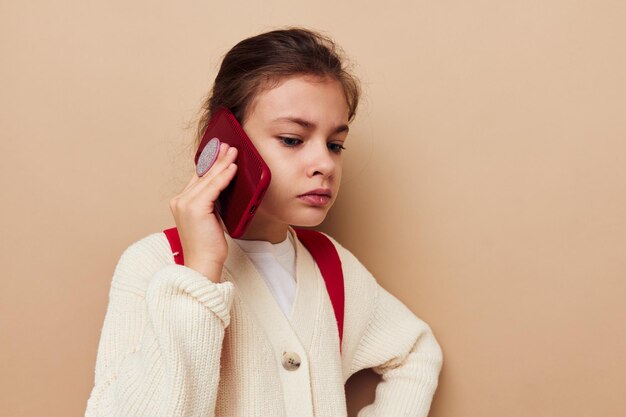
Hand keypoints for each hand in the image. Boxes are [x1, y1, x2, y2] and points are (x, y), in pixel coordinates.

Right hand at [169, 143, 237, 281]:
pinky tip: (232, 168)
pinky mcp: (195, 208)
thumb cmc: (208, 245)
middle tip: (228, 145)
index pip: (197, 177)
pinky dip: (224, 176)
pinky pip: (213, 187)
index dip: (209, 163)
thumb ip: (213, 201)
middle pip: (202, 174)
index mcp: (181, 202)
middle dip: (216, 158)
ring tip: (233, 152)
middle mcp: (180, 200)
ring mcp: (185, 203)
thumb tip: (225, 184)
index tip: (219, 150)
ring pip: (208, 178)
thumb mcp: (211, 218)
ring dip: (222, 163)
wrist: (203, 263)